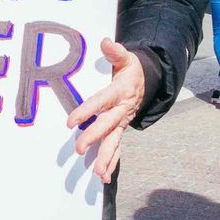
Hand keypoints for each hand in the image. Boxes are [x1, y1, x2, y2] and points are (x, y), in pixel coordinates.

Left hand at [66, 37, 145, 183]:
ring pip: (114, 142)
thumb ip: (115, 52)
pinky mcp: (120, 130)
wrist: (148, 82)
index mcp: (120, 92)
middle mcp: (122, 110)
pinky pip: (117, 148)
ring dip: (106, 159)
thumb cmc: (131, 70)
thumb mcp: (127, 58)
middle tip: (79, 149)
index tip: (71, 121)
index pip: (101, 102)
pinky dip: (112, 164)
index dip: (86, 111)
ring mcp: (122, 122)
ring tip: (98, 174)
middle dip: (94, 138)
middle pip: (107, 125)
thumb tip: (105, 41)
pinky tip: (105, 178)